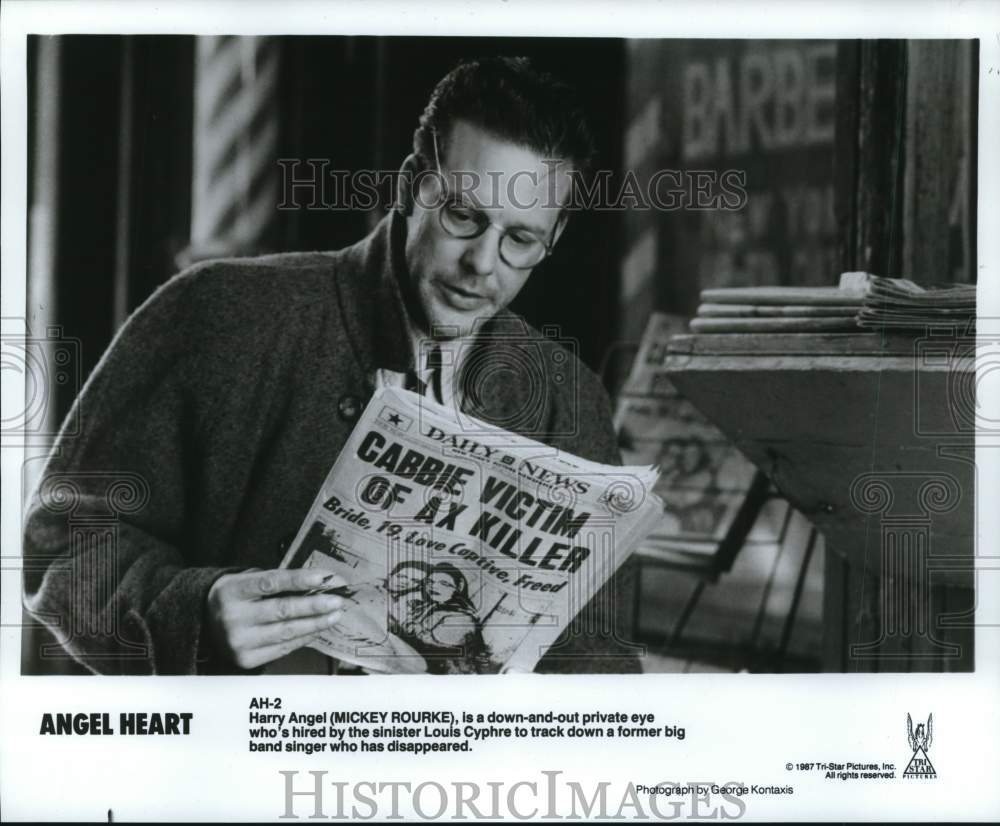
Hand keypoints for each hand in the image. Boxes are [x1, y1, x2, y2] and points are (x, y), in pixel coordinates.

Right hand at [206, 568, 345, 669]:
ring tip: (335, 615)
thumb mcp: (247, 580)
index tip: (324, 577)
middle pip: (282, 610)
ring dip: (316, 623)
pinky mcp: (246, 660)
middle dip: (315, 606)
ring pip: (287, 632)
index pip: (271, 583)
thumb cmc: (236, 596)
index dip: (299, 580)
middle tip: (338, 601)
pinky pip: (283, 648)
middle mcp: (233, 617)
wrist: (204, 625)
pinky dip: (304, 638)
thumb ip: (276, 580)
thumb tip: (318, 581)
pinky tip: (318, 629)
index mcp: (232, 590)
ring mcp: (239, 641)